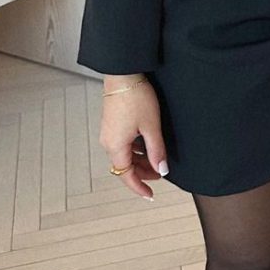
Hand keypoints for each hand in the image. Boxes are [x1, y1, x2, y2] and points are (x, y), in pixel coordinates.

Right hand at [99, 75, 168, 199]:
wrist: (123, 74)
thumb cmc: (135, 97)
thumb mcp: (151, 126)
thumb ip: (156, 150)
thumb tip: (162, 169)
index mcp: (115, 146)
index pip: (126, 176)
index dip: (139, 187)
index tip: (150, 195)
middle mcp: (108, 142)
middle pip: (124, 166)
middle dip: (142, 173)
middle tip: (160, 173)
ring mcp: (108, 133)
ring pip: (124, 155)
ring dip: (140, 161)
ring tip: (157, 159)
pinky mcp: (111, 125)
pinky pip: (123, 144)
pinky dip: (135, 149)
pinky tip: (148, 144)